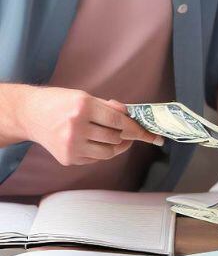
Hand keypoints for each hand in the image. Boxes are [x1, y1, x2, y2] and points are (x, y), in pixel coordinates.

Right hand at [14, 88, 160, 165]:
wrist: (29, 115)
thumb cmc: (60, 103)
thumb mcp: (85, 96)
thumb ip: (109, 107)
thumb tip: (130, 115)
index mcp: (83, 107)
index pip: (118, 121)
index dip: (136, 128)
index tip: (149, 134)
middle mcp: (76, 127)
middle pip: (115, 138)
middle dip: (126, 136)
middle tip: (130, 133)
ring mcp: (70, 145)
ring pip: (108, 152)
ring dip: (117, 146)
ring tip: (116, 138)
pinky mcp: (67, 158)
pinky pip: (95, 159)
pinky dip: (101, 152)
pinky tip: (96, 143)